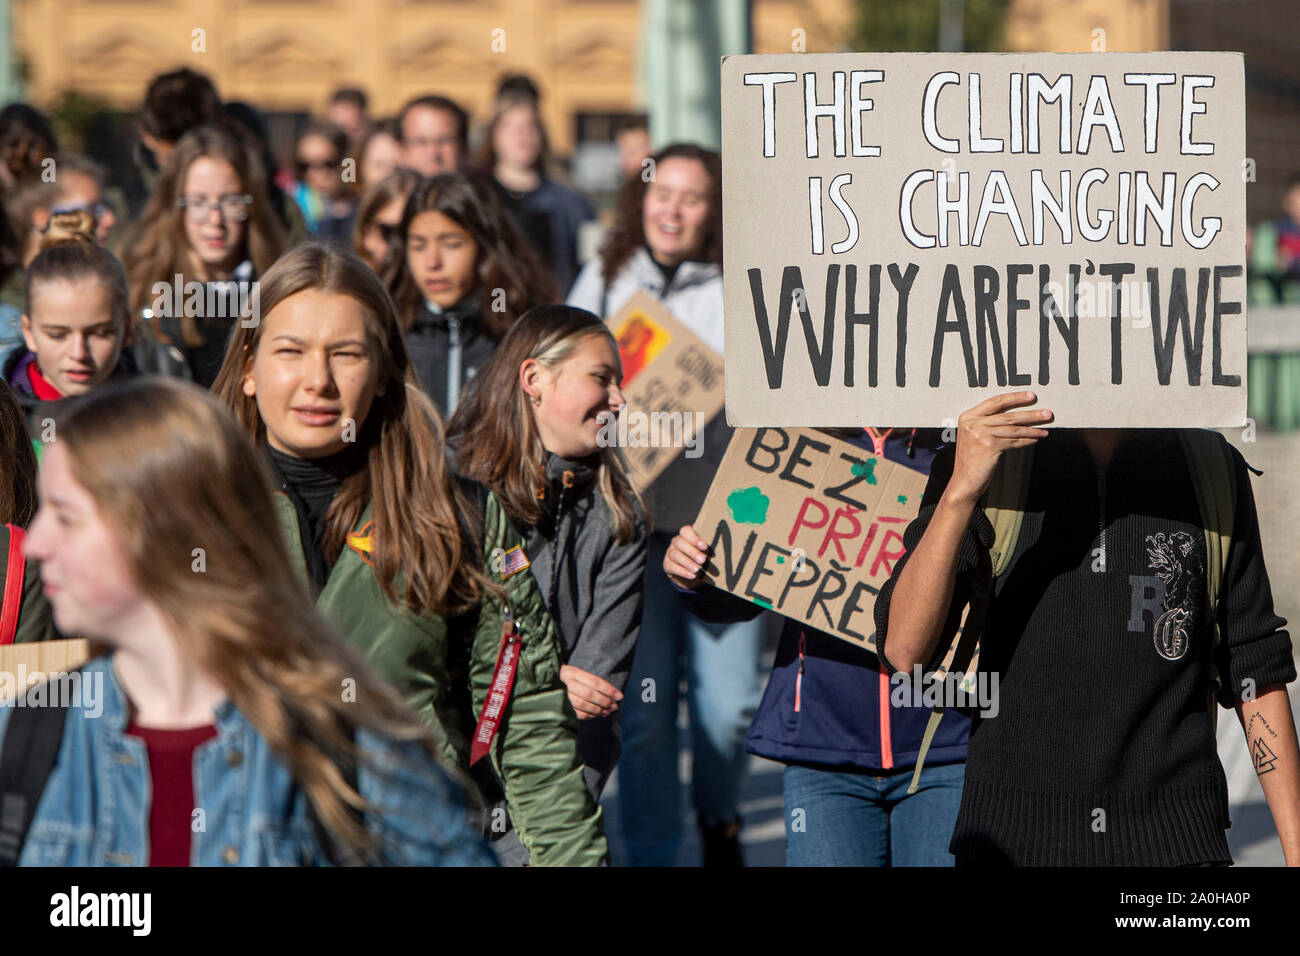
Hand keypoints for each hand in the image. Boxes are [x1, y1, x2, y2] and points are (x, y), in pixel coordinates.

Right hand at [560, 664, 621, 718]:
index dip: (609, 690)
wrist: (544, 680)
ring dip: (597, 710)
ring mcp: (561, 695)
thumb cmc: (566, 678)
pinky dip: (587, 715)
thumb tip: (612, 694)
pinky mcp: (558, 706)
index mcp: (573, 672)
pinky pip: (575, 713)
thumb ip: (591, 682)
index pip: (595, 682)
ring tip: (607, 712)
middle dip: (604, 701)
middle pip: (589, 694)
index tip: (619, 696)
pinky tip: (594, 715)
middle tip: (614, 706)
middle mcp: (566, 683)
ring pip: (583, 705)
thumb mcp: (577, 673)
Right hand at [664, 524, 708, 590]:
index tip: (705, 546)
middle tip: (703, 560)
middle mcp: (676, 542)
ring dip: (687, 562)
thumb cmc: (702, 559)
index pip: (685, 531)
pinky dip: (682, 571)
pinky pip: (672, 567)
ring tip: (697, 570)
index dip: (694, 538)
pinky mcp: (667, 565)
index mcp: (686, 535)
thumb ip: (710, 547)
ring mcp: (670, 553)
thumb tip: (724, 547)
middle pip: (680, 543)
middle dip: (692, 551)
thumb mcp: (706, 552)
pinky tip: (692, 575)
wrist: (692, 574)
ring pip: (675, 555)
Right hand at [947, 391, 1052, 505]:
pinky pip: (1013, 441)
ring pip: (1013, 428)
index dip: (1015, 398)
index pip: (995, 402)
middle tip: (1046, 412)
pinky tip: (1036, 439)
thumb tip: (1017, 415)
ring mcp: (979, 434)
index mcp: (967, 417)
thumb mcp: (974, 436)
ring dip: (1032, 428)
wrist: (964, 482)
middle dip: (1030, 414)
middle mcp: (972, 423)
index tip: (1031, 396)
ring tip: (1045, 428)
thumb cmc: (972, 460)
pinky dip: (1027, 440)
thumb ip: (988, 424)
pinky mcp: (988, 446)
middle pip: (1007, 415)